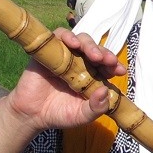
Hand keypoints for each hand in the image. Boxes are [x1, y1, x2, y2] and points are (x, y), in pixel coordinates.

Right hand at [5, 28, 125, 133]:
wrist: (31, 115)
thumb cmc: (59, 114)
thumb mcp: (81, 115)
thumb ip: (95, 108)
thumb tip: (106, 91)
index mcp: (91, 76)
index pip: (106, 65)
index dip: (114, 65)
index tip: (120, 70)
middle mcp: (80, 63)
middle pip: (95, 50)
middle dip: (104, 54)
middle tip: (108, 61)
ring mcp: (65, 55)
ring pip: (80, 40)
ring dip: (89, 45)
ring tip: (93, 55)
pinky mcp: (49, 50)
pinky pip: (59, 36)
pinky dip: (68, 36)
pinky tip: (73, 43)